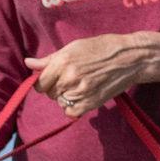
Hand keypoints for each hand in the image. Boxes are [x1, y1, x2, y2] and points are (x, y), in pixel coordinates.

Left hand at [25, 30, 159, 116]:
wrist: (131, 57)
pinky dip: (73, 108)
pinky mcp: (91, 102)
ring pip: (60, 102)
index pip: (39, 82)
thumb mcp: (73, 47)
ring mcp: (80, 91)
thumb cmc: (102, 48)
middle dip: (56, 88)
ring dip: (65, 97)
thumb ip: (49, 59)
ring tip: (80, 85)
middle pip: (49, 93)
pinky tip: (82, 97)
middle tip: (72, 79)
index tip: (53, 78)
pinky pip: (71, 113)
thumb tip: (28, 63)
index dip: (44, 81)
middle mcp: (69, 77)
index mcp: (62, 61)